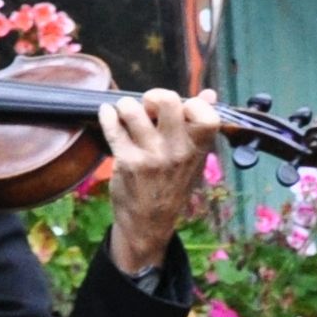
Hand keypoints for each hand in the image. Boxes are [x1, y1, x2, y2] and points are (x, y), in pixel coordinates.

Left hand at [102, 88, 224, 274]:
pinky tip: (108, 115)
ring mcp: (151, 156)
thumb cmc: (172, 186)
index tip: (181, 110)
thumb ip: (199, 126)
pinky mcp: (127, 161)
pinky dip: (107, 115)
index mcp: (198, 149)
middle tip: (148, 108)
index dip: (193, 104)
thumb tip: (209, 93)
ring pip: (132, 110)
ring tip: (125, 113)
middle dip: (152, 96)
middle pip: (167, 101)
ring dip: (125, 106)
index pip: (207, 115)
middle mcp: (177, 151)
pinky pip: (112, 126)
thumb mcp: (193, 159)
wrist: (149, 223)